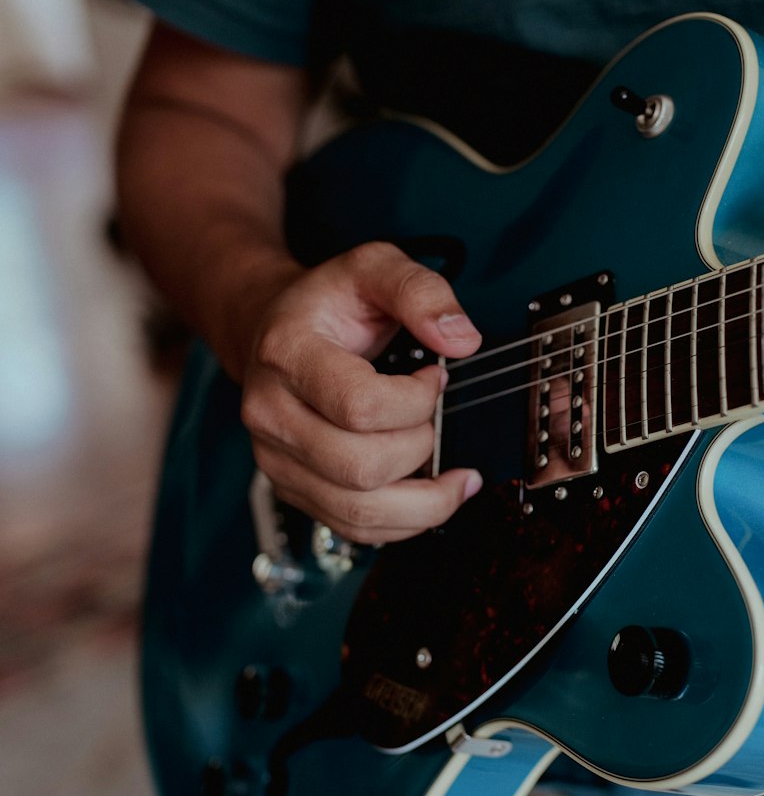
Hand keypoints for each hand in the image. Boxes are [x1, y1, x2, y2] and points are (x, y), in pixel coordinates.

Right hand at [240, 242, 482, 543]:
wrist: (273, 330)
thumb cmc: (328, 304)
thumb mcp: (371, 267)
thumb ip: (419, 290)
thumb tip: (462, 339)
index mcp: (286, 353)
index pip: (358, 406)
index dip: (414, 400)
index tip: (434, 379)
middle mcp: (270, 413)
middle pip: (359, 468)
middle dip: (419, 447)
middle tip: (433, 419)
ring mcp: (277, 459)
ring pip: (357, 512)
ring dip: (423, 502)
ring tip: (456, 478)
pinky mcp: (293, 489)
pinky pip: (354, 528)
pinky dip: (404, 523)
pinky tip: (433, 497)